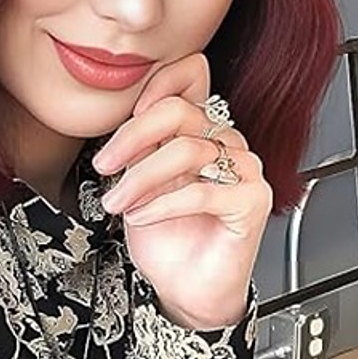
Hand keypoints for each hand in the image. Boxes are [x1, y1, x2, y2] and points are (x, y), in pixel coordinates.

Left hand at [92, 53, 272, 329]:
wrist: (183, 285)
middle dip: (133, 136)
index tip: (124, 112)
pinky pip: (201, 191)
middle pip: (179, 111)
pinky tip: (140, 216)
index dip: (159, 81)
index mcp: (198, 126)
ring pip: (186, 151)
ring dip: (140, 178)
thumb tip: (118, 115)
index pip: (191, 73)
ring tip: (117, 201)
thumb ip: (137, 141)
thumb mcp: (137, 176)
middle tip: (104, 163)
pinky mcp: (253, 200)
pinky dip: (161, 204)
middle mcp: (224, 139)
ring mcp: (244, 166)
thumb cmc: (162, 231)